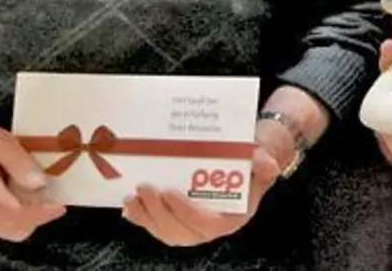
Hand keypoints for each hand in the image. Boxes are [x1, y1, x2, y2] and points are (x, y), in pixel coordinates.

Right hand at [0, 115, 65, 240]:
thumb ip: (20, 162)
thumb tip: (41, 183)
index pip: (15, 212)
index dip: (41, 212)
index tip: (59, 204)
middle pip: (16, 226)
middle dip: (38, 214)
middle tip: (51, 194)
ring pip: (10, 230)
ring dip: (28, 216)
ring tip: (34, 192)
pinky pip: (1, 227)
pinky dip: (16, 217)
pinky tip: (18, 197)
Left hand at [122, 142, 280, 245]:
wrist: (242, 163)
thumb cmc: (249, 164)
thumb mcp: (262, 162)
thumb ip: (263, 163)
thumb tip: (263, 160)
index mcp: (229, 218)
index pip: (206, 224)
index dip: (185, 212)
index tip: (170, 193)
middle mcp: (208, 227)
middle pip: (179, 231)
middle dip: (158, 213)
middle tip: (145, 187)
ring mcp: (188, 226)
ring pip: (164, 231)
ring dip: (145, 217)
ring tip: (131, 197)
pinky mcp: (173, 219)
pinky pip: (155, 225)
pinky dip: (140, 218)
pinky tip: (128, 207)